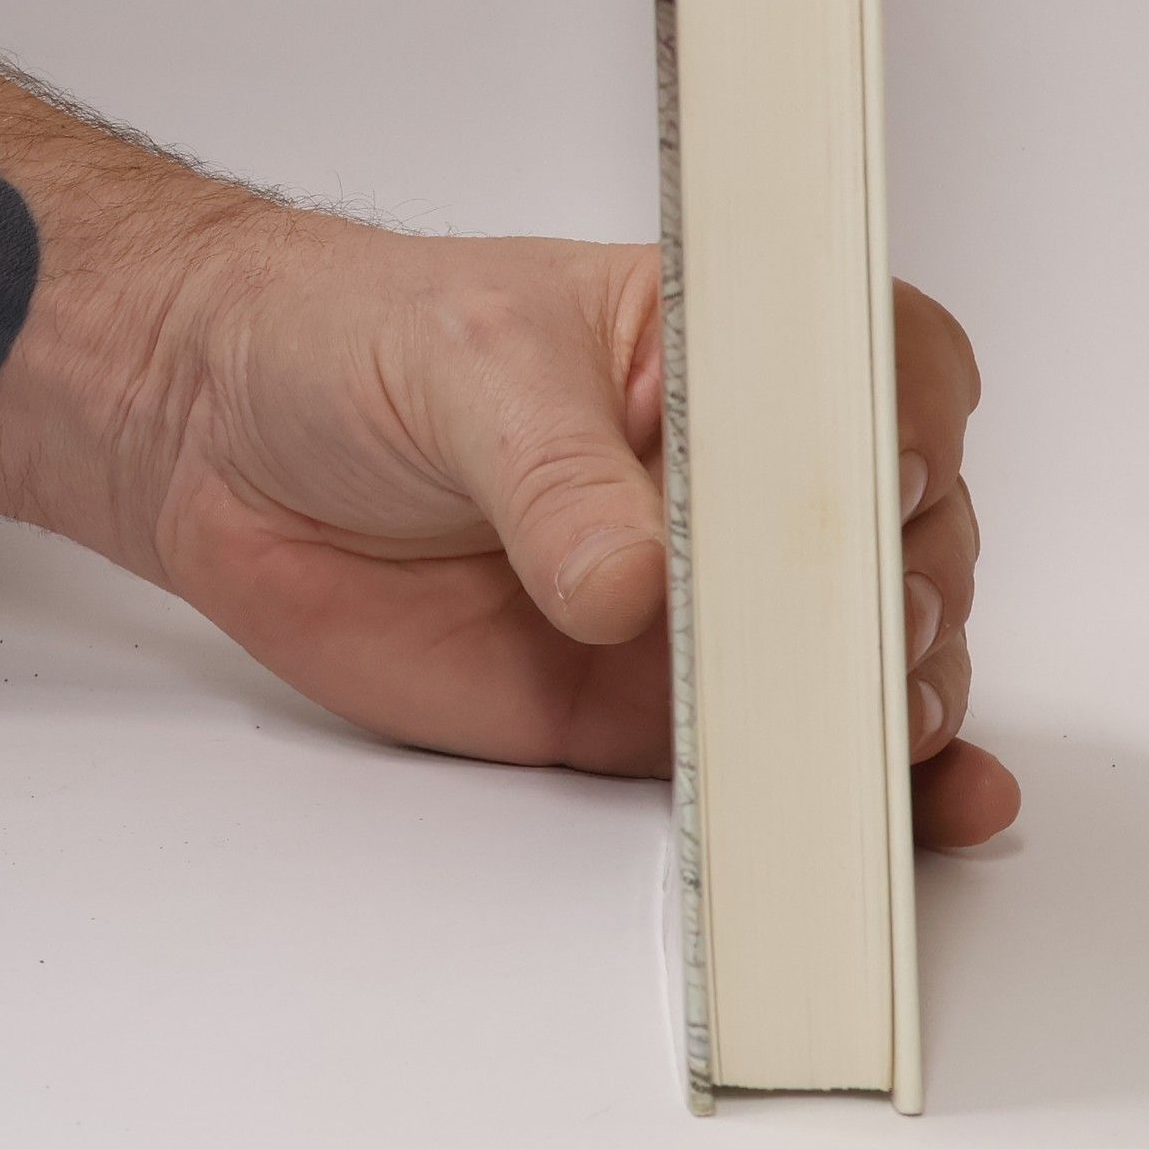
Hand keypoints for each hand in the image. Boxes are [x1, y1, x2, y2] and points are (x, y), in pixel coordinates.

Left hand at [151, 219, 1019, 847]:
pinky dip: (850, 789)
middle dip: (913, 587)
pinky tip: (922, 807)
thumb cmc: (356, 342)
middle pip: (901, 527)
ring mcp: (701, 596)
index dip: (914, 423)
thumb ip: (555, 479)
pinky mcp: (644, 704)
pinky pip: (763, 753)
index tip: (890, 479)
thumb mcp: (468, 369)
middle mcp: (738, 475)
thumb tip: (634, 583)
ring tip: (890, 729)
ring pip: (858, 651)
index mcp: (720, 350)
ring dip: (903, 694)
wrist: (226, 440)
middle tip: (871, 628)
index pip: (879, 367)